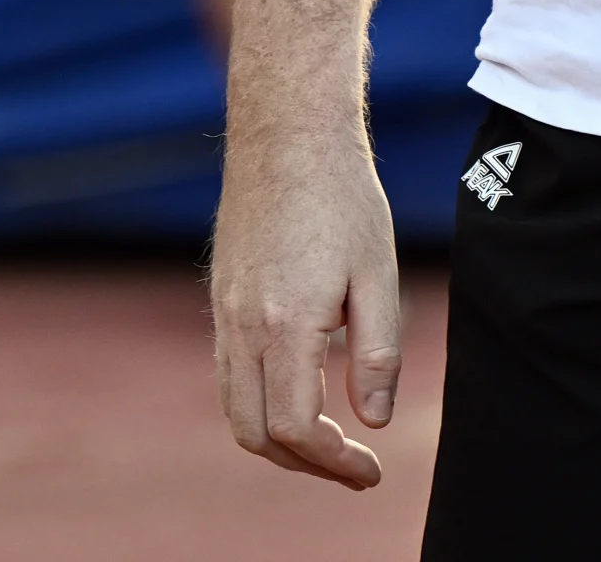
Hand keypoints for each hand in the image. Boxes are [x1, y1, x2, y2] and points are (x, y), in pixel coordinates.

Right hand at [212, 126, 403, 489]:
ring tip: (329, 439)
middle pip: (255, 432)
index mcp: (285, 324)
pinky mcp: (222, 296)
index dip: (333, 462)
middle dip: (305, 464)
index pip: (295, 427)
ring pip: (234, 407)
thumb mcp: (378, 274)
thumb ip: (378, 352)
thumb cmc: (343, 198)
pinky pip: (229, 373)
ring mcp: (225, 311)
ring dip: (279, 439)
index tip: (370, 469)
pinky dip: (260, 402)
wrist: (287, 133)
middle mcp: (243, 324)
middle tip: (353, 466)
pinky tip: (301, 390)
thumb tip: (374, 421)